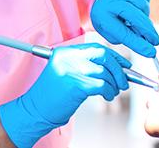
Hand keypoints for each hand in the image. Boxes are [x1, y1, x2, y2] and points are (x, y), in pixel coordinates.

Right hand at [0, 44, 130, 147]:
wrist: (35, 109)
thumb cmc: (51, 95)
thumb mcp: (65, 72)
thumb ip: (84, 65)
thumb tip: (115, 67)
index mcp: (65, 52)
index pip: (96, 48)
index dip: (114, 56)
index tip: (124, 65)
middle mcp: (68, 58)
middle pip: (103, 55)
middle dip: (118, 69)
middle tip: (124, 81)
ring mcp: (72, 70)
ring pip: (105, 72)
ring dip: (114, 84)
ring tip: (112, 92)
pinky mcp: (76, 85)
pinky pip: (102, 85)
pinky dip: (109, 92)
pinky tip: (106, 96)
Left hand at [90, 0, 158, 57]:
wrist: (107, 0)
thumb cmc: (112, 22)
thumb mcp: (116, 34)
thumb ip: (132, 40)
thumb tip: (150, 51)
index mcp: (100, 15)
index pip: (121, 32)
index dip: (137, 43)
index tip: (151, 52)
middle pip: (132, 15)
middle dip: (146, 30)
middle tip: (156, 41)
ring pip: (140, 4)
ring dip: (144, 15)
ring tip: (139, 21)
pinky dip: (145, 3)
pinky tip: (138, 8)